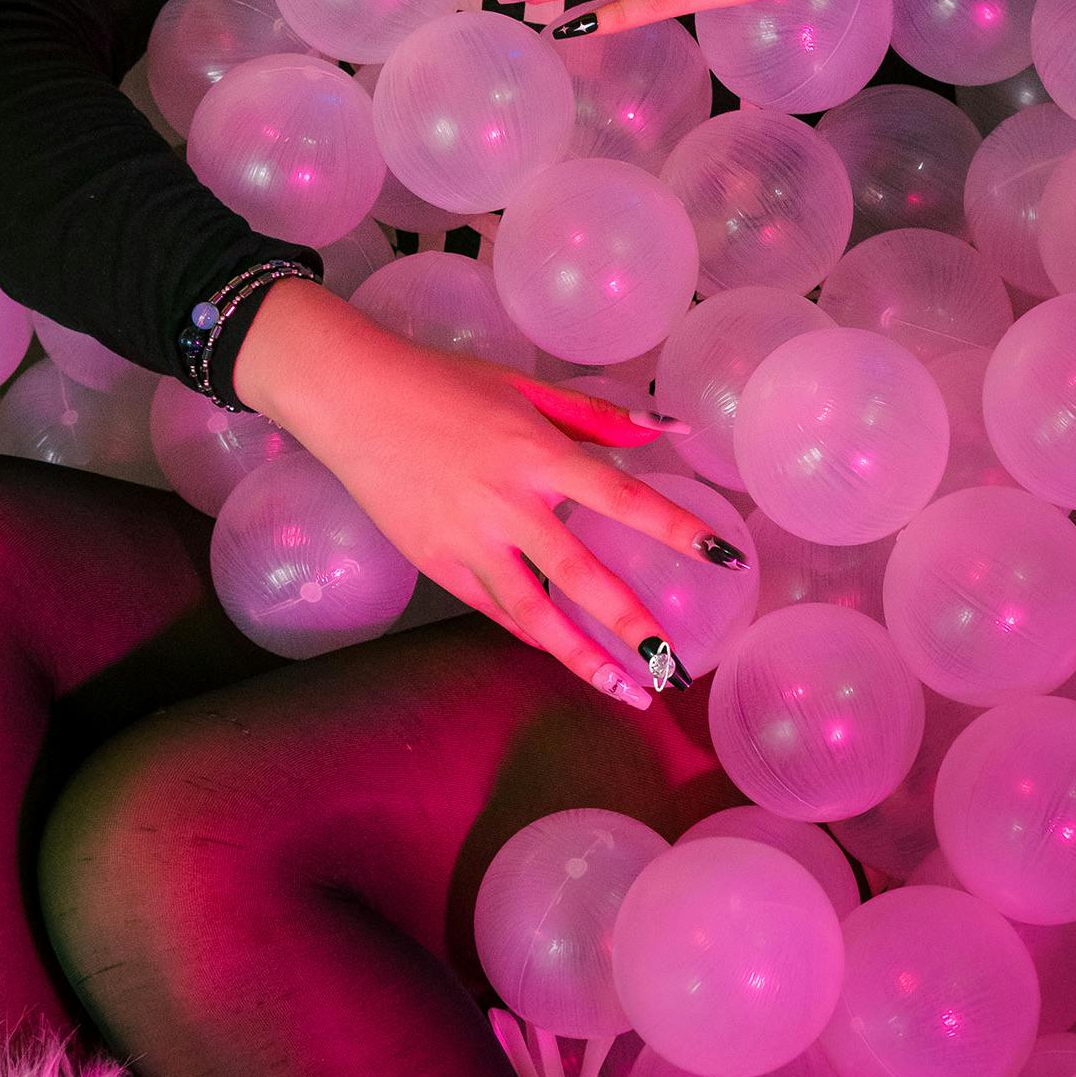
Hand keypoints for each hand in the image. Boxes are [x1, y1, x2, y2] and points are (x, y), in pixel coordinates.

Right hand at [233, 279, 743, 704]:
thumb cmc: (445, 385)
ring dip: (583, 658)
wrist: (353, 400)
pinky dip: (533, 632)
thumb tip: (670, 432)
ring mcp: (467, 540)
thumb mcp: (526, 388)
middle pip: (580, 576)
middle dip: (632, 627)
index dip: (675, 528)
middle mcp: (505, 503)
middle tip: (674, 668)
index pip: (620, 496)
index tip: (722, 555)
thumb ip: (599, 418)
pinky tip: (564, 650)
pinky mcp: (435, 563)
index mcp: (535, 452)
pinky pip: (495, 608)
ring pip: (534, 615)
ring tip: (627, 691)